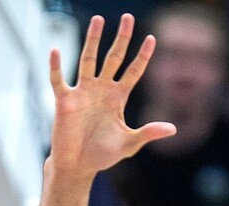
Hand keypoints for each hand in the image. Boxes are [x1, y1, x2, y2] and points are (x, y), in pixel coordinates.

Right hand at [48, 14, 175, 179]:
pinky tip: (54, 51)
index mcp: (118, 98)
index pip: (133, 72)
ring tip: (98, 20)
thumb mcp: (128, 144)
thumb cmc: (102, 155)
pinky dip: (56, 67)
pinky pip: (59, 80)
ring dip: (93, 40)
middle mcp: (101, 89)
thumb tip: (173, 129)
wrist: (78, 166)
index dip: (142, 56)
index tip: (152, 39)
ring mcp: (83, 92)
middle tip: (128, 17)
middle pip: (113, 58)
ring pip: (88, 60)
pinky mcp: (65, 101)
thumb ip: (148, 133)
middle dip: (122, 39)